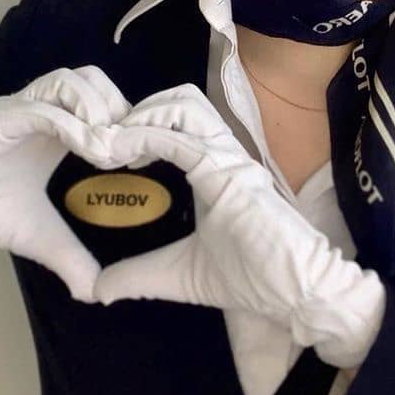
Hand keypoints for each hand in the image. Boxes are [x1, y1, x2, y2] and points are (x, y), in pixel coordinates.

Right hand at [0, 65, 131, 299]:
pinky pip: (39, 107)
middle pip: (94, 81)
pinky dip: (70, 122)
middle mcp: (38, 111)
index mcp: (52, 130)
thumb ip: (68, 258)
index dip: (131, 123)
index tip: (151, 159)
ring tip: (115, 150)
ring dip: (100, 110)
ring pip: (71, 82)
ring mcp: (17, 110)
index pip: (102, 105)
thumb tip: (97, 292)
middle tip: (137, 149)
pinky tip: (90, 148)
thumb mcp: (34, 236)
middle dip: (122, 108)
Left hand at [91, 83, 385, 365]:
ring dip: (140, 116)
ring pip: (183, 105)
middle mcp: (222, 153)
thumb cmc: (251, 280)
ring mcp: (228, 158)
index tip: (103, 151)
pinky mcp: (230, 171)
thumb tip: (97, 289)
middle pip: (179, 99)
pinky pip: (182, 139)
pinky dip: (144, 137)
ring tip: (107, 145)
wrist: (297, 296)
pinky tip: (117, 153)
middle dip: (136, 109)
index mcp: (213, 167)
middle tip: (101, 142)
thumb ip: (138, 275)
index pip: (176, 120)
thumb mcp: (177, 277)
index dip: (138, 123)